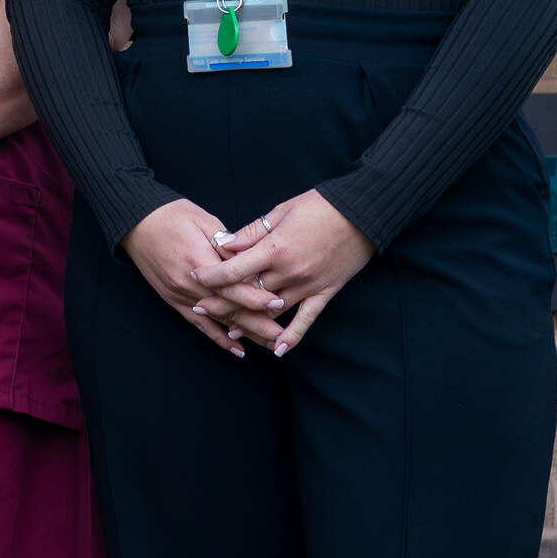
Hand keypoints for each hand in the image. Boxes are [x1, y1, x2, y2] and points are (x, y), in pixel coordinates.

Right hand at [120, 198, 283, 355]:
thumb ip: (229, 246)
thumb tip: (251, 263)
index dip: (256, 296)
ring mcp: (179, 294)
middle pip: (228, 309)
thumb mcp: (205, 222)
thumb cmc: (172, 215)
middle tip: (282, 336)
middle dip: (257, 324)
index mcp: (197, 261)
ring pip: (217, 320)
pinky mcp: (172, 299)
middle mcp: (188, 284)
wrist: (136, 221)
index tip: (278, 304)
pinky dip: (218, 338)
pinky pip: (198, 323)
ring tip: (269, 345)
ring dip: (244, 334)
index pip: (232, 286)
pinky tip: (236, 349)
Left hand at [193, 190, 375, 356]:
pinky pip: (306, 319)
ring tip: (228, 330)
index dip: (211, 276)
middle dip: (223, 302)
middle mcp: (289, 272)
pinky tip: (278, 350)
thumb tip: (223, 244)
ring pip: (272, 311)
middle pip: (248, 294)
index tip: (195, 278)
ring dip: (250, 321)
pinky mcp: (325, 293)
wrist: (361, 214)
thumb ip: (250, 232)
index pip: (233, 270)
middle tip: (200, 307)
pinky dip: (293, 336)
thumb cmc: (318, 207)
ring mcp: (308, 285)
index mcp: (274, 249)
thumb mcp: (279, 212)